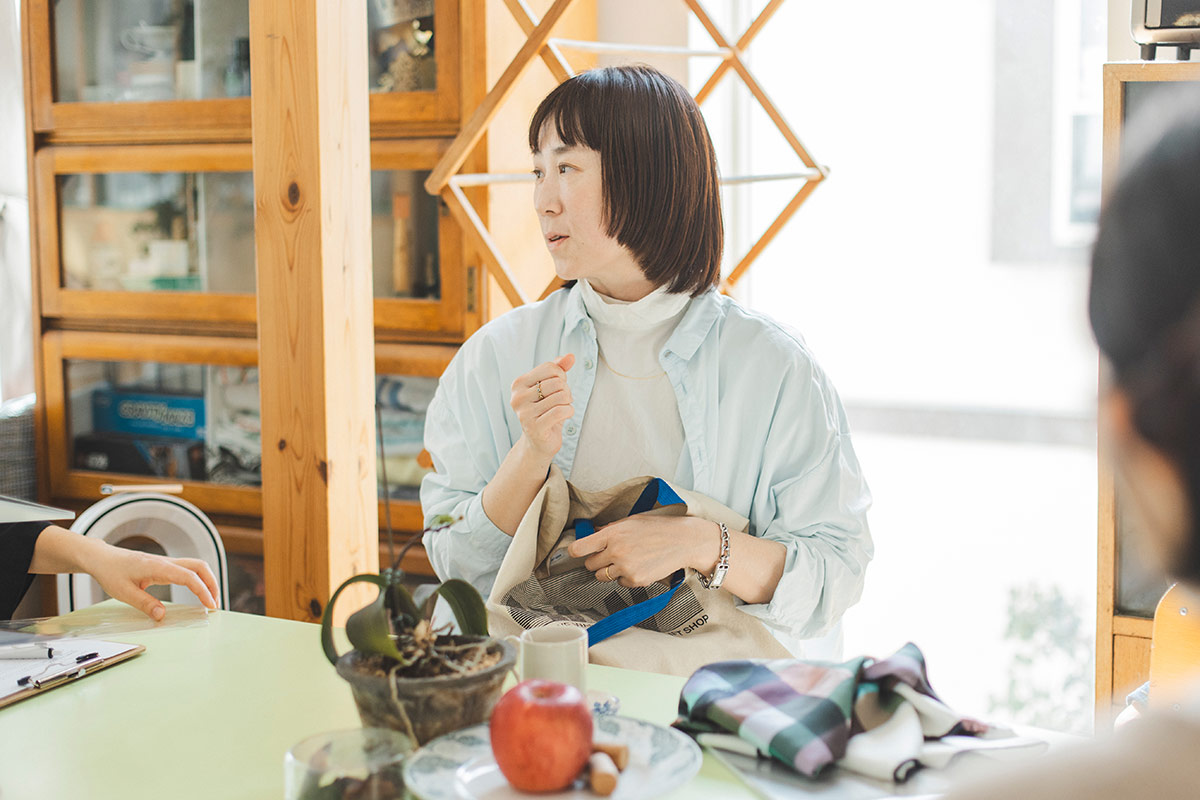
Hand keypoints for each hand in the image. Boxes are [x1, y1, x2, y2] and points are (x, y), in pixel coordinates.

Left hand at [87, 543, 219, 620]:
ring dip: (206, 580)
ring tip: (209, 598)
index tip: (210, 605)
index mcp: (158, 567)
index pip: (189, 577)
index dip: (203, 591)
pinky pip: (187, 569)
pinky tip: (196, 590)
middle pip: (200, 566)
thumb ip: (145, 604)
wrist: (102, 558)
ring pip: (196, 566)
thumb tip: (162, 615)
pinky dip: (197, 579)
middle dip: (212, 583)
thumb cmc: (111, 572)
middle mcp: (166, 562)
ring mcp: (166, 563)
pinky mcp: (164, 566)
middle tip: (214, 602)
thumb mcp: (124, 592)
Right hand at [510, 354, 575, 464]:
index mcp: (518, 384)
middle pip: (557, 382)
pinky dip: (569, 412)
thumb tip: (570, 356)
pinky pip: (561, 411)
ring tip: (562, 408)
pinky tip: (564, 417)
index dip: (561, 375)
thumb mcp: (551, 387)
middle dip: (566, 390)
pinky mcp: (534, 427)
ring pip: (561, 396)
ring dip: (568, 402)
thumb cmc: (546, 410)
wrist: (539, 441)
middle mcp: (517, 397)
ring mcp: (524, 413)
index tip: (559, 386)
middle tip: (562, 400)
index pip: (550, 367)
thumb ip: (559, 369)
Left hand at [567, 516, 715, 587]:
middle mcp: (616, 552)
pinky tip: (639, 566)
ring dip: (609, 570)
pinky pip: (620, 583)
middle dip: (597, 561)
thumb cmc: (658, 528)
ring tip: (625, 560)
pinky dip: (626, 577)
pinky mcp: (636, 580)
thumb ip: (610, 529)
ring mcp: (625, 568)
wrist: (683, 541)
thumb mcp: (631, 521)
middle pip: (590, 565)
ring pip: (602, 576)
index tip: (576, 552)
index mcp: (612, 534)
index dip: (574, 551)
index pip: (579, 548)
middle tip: (609, 555)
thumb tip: (592, 533)